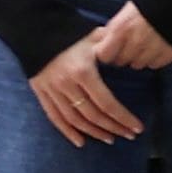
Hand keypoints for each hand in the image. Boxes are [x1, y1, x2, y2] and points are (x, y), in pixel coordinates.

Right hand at [27, 32, 145, 147]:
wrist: (34, 30)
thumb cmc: (69, 33)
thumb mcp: (94, 37)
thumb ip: (113, 47)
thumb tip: (131, 54)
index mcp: (82, 72)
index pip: (106, 103)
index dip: (123, 118)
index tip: (137, 127)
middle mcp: (66, 85)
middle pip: (92, 114)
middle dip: (113, 127)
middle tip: (128, 135)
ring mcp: (52, 90)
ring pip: (74, 119)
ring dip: (93, 132)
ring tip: (109, 139)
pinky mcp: (40, 93)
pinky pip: (54, 117)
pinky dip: (67, 132)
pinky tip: (80, 142)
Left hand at [85, 2, 171, 72]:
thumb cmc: (150, 1)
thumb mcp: (126, 11)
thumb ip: (114, 28)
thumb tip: (103, 41)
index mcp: (120, 28)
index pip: (105, 55)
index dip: (107, 52)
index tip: (110, 49)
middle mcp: (135, 41)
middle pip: (122, 61)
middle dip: (123, 55)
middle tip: (130, 44)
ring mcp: (153, 48)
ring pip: (139, 64)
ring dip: (139, 57)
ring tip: (145, 44)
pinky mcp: (169, 52)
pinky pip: (156, 64)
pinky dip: (155, 59)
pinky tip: (156, 48)